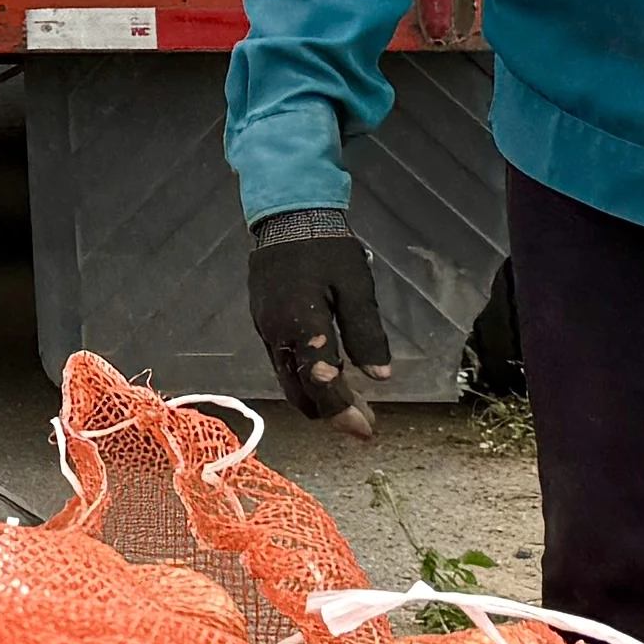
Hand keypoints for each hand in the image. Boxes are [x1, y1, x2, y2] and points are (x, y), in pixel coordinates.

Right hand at [250, 219, 393, 421]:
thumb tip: (381, 377)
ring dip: (317, 396)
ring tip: (349, 402)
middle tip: (363, 421)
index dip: (343, 412)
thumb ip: (367, 333)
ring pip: (288, 379)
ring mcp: (265, 329)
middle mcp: (277, 335)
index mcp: (302, 327)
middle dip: (332, 411)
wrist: (286, 213)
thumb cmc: (326, 247)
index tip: (366, 431)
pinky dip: (305, 377)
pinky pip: (282, 361)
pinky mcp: (262, 321)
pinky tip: (326, 373)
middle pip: (300, 391)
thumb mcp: (356, 286)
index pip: (321, 385)